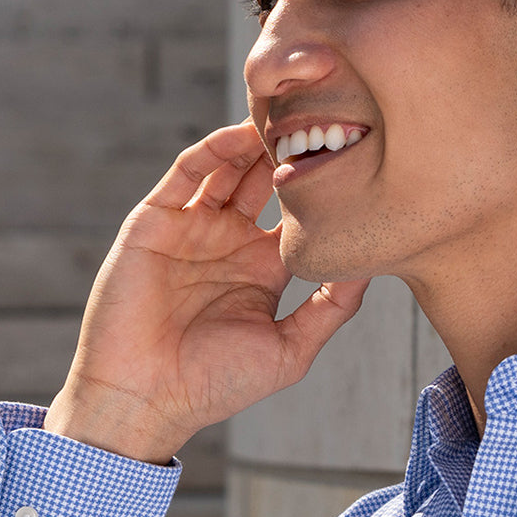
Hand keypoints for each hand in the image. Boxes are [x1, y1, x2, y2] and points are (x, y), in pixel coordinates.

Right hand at [44, 122, 368, 463]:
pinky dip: (212, 149)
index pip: (296, 208)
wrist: (143, 401)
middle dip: (288, 149)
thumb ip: (333, 307)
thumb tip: (373, 265)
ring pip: (228, 167)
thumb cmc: (217, 384)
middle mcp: (229, 239)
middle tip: (321, 118)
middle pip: (264, 178)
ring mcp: (192, 227)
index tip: (352, 154)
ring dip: (253, 141)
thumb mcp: (290, 348)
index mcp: (263, 264)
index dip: (319, 183)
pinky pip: (186, 173)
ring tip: (285, 116)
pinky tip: (240, 135)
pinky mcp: (155, 221)